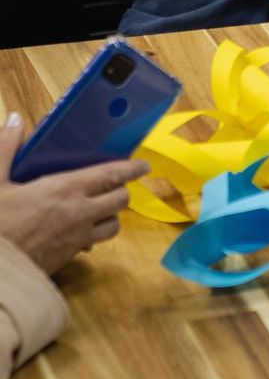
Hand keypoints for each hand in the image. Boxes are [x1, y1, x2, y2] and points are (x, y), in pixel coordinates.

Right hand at [0, 113, 147, 275]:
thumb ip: (6, 149)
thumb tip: (15, 119)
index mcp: (65, 188)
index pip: (111, 174)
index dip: (131, 168)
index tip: (144, 165)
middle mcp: (79, 212)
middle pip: (120, 200)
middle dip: (122, 191)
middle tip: (115, 186)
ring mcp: (77, 238)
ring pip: (113, 226)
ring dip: (111, 216)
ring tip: (100, 209)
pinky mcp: (69, 259)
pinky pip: (93, 245)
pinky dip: (93, 238)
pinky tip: (77, 234)